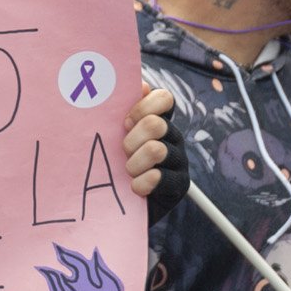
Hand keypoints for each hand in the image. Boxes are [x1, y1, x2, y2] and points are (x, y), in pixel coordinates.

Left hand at [123, 86, 182, 209]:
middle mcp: (172, 136)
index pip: (163, 98)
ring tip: (127, 172)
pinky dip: (142, 183)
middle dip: (131, 139)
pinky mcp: (180, 184)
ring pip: (157, 149)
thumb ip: (118, 109)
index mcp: (158, 120)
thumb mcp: (110, 136)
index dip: (142, 107)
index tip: (124, 122)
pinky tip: (135, 188)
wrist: (116, 206)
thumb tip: (138, 84)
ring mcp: (178, 160)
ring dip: (134, 163)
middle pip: (155, 124)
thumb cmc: (111, 165)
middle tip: (122, 152)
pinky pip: (161, 177)